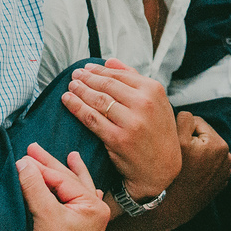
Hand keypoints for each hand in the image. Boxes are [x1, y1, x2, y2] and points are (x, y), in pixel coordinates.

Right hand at [0, 144, 109, 230]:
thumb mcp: (43, 213)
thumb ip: (34, 184)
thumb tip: (22, 162)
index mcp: (94, 207)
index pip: (63, 179)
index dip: (41, 167)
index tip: (22, 156)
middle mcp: (95, 213)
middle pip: (69, 181)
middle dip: (50, 165)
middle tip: (33, 148)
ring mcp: (88, 223)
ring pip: (74, 190)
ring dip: (65, 175)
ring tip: (71, 156)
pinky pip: (77, 204)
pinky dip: (73, 192)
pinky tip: (81, 184)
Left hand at [61, 58, 179, 199]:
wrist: (162, 169)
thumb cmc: (157, 133)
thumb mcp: (156, 102)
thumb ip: (134, 79)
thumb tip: (110, 61)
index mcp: (153, 90)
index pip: (119, 75)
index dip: (99, 70)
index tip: (86, 68)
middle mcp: (144, 103)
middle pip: (106, 85)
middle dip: (87, 78)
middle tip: (74, 75)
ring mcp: (131, 122)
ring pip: (98, 100)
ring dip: (80, 91)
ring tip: (70, 87)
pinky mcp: (118, 139)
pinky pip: (92, 119)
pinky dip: (77, 108)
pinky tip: (68, 101)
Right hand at [152, 112, 230, 230]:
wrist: (170, 209)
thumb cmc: (172, 174)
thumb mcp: (176, 139)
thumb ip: (184, 118)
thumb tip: (188, 114)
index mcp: (219, 144)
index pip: (196, 122)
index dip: (181, 130)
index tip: (175, 146)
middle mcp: (227, 157)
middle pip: (202, 136)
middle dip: (190, 142)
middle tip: (178, 157)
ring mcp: (224, 172)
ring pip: (204, 150)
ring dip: (195, 153)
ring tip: (183, 166)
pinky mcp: (219, 183)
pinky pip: (207, 165)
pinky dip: (199, 167)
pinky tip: (189, 175)